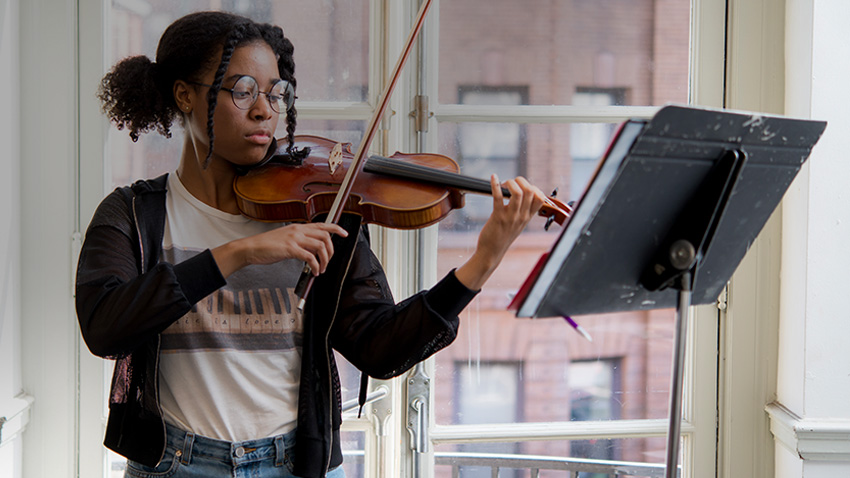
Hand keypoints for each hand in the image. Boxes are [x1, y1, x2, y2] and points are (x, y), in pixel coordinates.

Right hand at [212, 222, 347, 277]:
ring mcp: (294, 238)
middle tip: (328, 261)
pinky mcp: (290, 249)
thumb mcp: (285, 239)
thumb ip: (299, 242)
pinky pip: (310, 257)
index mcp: (298, 227)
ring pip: (320, 246)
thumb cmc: (266, 246)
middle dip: (331, 250)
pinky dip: (315, 266)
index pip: (322, 224)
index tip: (344, 233)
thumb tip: (311, 252)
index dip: (336, 228)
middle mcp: (298, 230)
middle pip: (325, 236)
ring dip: (324, 260)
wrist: (250, 248)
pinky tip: (313, 271)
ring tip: (320, 269)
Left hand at [455, 175, 545, 289]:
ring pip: (518, 193)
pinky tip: (493, 178)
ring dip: (510, 182)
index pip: (540, 197)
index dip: (533, 187)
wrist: (492, 252)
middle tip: (510, 183)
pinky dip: (495, 184)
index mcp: (527, 217)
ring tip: (503, 183)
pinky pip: (498, 197)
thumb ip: (522, 211)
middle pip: (530, 191)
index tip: (522, 187)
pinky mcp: (498, 217)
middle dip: (520, 181)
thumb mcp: (518, 224)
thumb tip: (521, 195)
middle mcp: (522, 216)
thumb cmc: (502, 237)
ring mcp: (511, 217)